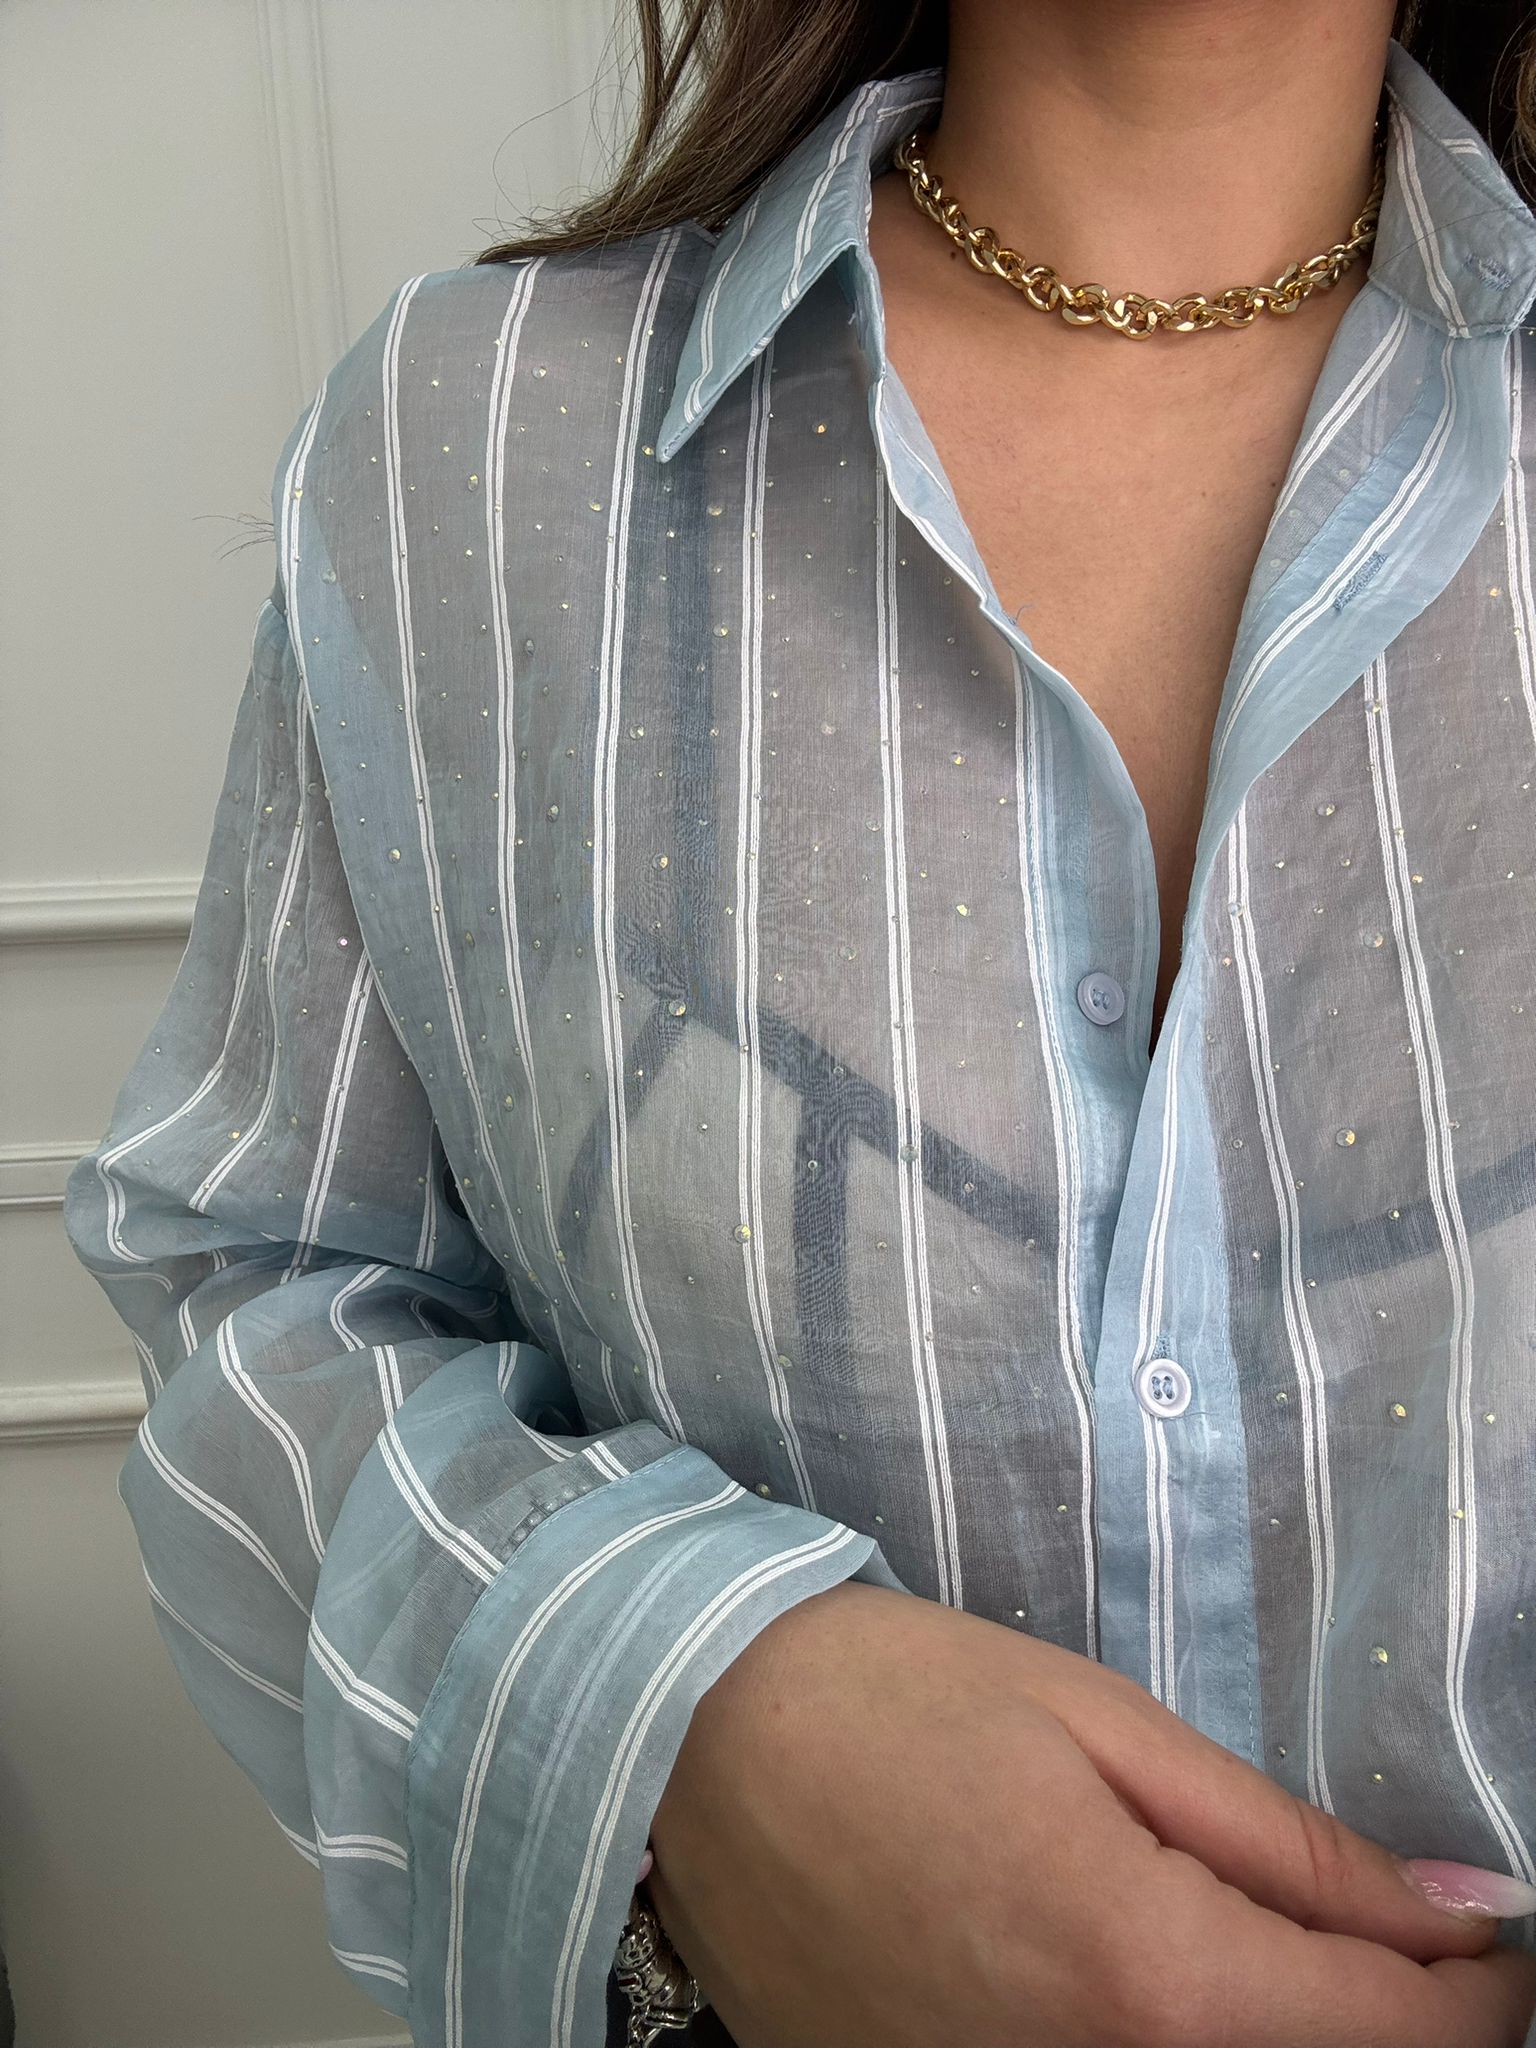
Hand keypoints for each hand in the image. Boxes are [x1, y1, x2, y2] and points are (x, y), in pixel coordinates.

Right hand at [647, 1582, 1535, 2047]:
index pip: (1401, 2035)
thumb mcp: (1104, 1725)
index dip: (1484, 1990)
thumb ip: (1286, 1845)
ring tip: (1254, 1945)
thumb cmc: (897, 1699)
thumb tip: (1455, 1916)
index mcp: (1151, 1978)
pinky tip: (1144, 1979)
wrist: (690, 1743)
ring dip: (1278, 2034)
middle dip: (1382, 2020)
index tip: (1496, 1934)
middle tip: (1388, 1942)